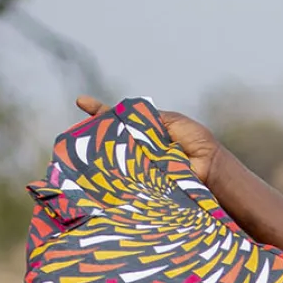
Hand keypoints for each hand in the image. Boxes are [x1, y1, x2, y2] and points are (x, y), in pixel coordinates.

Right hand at [74, 95, 223, 182]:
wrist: (209, 166)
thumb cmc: (195, 142)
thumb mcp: (172, 121)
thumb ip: (147, 119)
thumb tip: (123, 115)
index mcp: (145, 131)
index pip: (118, 119)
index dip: (99, 112)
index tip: (81, 101)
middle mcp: (138, 148)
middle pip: (109, 139)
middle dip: (90, 134)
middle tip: (73, 132)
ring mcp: (138, 164)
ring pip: (112, 158)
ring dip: (96, 154)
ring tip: (77, 149)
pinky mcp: (142, 181)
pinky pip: (124, 176)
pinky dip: (112, 173)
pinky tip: (96, 171)